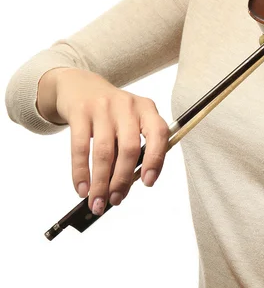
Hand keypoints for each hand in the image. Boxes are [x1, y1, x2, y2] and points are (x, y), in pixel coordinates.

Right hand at [38, 68, 169, 214]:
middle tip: (116, 200)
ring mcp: (103, 107)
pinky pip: (79, 148)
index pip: (159, 135)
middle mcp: (128, 106)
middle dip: (123, 180)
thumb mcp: (130, 121)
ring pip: (104, 152)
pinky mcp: (79, 112)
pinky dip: (81, 173)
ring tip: (98, 202)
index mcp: (147, 109)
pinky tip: (82, 188)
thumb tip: (127, 186)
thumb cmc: (112, 113)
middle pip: (129, 149)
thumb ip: (134, 148)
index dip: (156, 160)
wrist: (80, 86)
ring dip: (101, 182)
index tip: (148, 183)